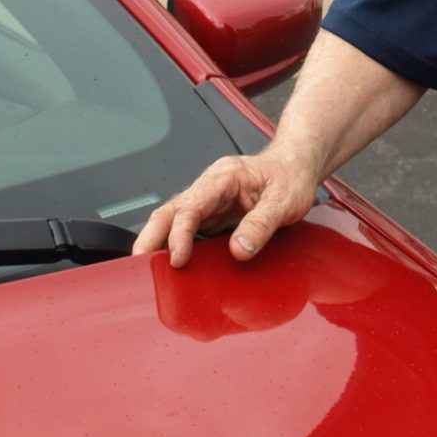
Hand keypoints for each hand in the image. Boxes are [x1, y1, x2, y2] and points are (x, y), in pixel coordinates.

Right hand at [130, 147, 319, 267]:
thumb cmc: (290, 178)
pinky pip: (189, 231)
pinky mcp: (214, 215)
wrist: (298, 166)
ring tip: (148, 269)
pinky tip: (173, 265)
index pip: (191, 206)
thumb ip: (261, 224)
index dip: (180, 234)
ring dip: (159, 242)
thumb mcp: (284, 201)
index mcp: (223, 178)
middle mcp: (210, 188)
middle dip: (150, 237)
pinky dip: (176, 246)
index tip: (178, 259)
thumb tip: (239, 250)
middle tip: (139, 264)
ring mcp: (209, 202)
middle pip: (169, 211)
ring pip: (174, 220)